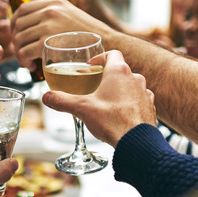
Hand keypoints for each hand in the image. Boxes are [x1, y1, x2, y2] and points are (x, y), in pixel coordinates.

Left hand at [11, 0, 114, 70]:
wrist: (107, 44)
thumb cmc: (91, 36)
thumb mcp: (72, 16)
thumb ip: (55, 17)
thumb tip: (35, 27)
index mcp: (54, 3)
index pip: (23, 8)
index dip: (14, 22)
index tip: (16, 33)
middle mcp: (50, 11)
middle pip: (18, 24)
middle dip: (15, 40)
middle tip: (21, 52)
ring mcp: (48, 25)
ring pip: (19, 38)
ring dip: (18, 52)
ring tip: (26, 61)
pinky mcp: (47, 41)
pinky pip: (24, 51)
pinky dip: (23, 60)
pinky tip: (31, 66)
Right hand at [41, 50, 156, 144]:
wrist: (137, 142)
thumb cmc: (111, 121)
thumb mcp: (81, 108)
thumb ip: (62, 100)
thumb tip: (47, 97)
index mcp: (119, 72)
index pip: (112, 54)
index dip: (100, 58)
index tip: (90, 67)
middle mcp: (135, 78)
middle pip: (119, 71)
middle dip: (106, 78)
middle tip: (93, 88)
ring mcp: (145, 93)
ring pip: (130, 86)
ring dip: (118, 91)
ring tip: (106, 104)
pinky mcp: (150, 108)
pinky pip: (138, 101)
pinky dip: (129, 104)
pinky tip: (119, 116)